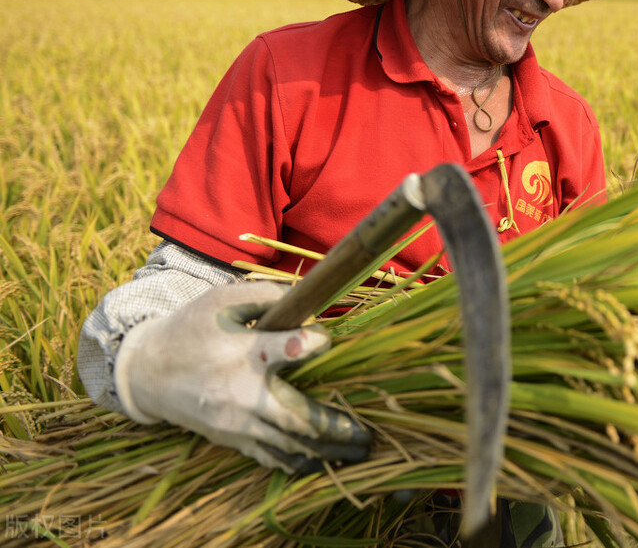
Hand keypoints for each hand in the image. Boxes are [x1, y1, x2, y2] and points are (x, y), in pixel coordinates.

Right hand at [113, 281, 370, 472]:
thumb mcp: (223, 300)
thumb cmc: (192, 329)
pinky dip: (297, 462)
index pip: (289, 348)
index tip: (325, 338)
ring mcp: (235, 423)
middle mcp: (241, 394)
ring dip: (326, 452)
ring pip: (289, 445)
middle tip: (369, 433)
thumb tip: (309, 301)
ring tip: (357, 453)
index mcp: (243, 355)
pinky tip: (322, 464)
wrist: (147, 371)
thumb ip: (268, 296)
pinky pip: (270, 457)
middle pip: (298, 418)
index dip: (314, 342)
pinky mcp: (230, 438)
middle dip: (337, 427)